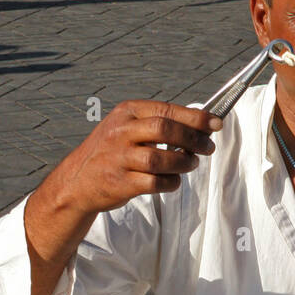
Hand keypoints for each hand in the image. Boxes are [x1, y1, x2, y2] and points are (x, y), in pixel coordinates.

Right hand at [60, 100, 221, 217]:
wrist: (78, 181)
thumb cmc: (112, 153)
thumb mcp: (127, 128)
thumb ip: (157, 124)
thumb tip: (200, 126)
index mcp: (126, 113)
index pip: (166, 110)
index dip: (195, 117)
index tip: (216, 124)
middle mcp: (121, 132)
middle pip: (164, 130)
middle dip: (192, 139)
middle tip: (208, 148)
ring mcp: (119, 158)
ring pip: (159, 159)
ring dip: (183, 163)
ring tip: (191, 164)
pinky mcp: (120, 183)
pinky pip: (154, 183)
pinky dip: (170, 183)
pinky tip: (173, 181)